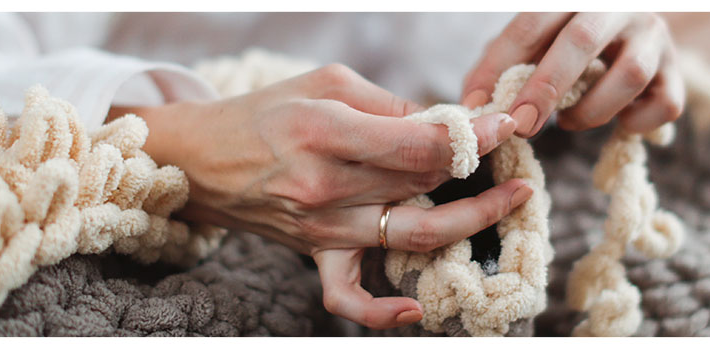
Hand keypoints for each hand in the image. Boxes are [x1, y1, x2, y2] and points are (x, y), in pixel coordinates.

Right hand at [118, 64, 532, 328]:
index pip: (416, 144)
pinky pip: (347, 297)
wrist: (200, 159)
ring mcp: (318, 227)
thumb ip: (389, 105)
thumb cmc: (266, 111)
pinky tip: (417, 310)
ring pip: (411, 232)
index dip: (469, 138)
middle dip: (474, 167)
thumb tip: (449, 124)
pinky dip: (382, 312)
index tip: (501, 127)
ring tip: (507, 199)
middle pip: (421, 184)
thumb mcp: (326, 84)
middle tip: (510, 151)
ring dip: (467, 217)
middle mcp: (322, 186)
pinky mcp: (312, 252)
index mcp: (323, 131)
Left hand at [461, 12, 684, 136]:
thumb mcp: (531, 43)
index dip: (500, 66)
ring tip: (570, 122)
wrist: (630, 32)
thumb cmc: (565, 43)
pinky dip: (635, 123)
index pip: (530, 24)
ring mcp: (652, 36)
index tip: (480, 106)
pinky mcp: (677, 72)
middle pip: (580, 41)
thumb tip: (472, 106)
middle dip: (545, 88)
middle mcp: (616, 8)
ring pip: (629, 75)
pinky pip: (663, 104)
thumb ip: (499, 68)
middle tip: (522, 125)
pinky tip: (617, 123)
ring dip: (591, 110)